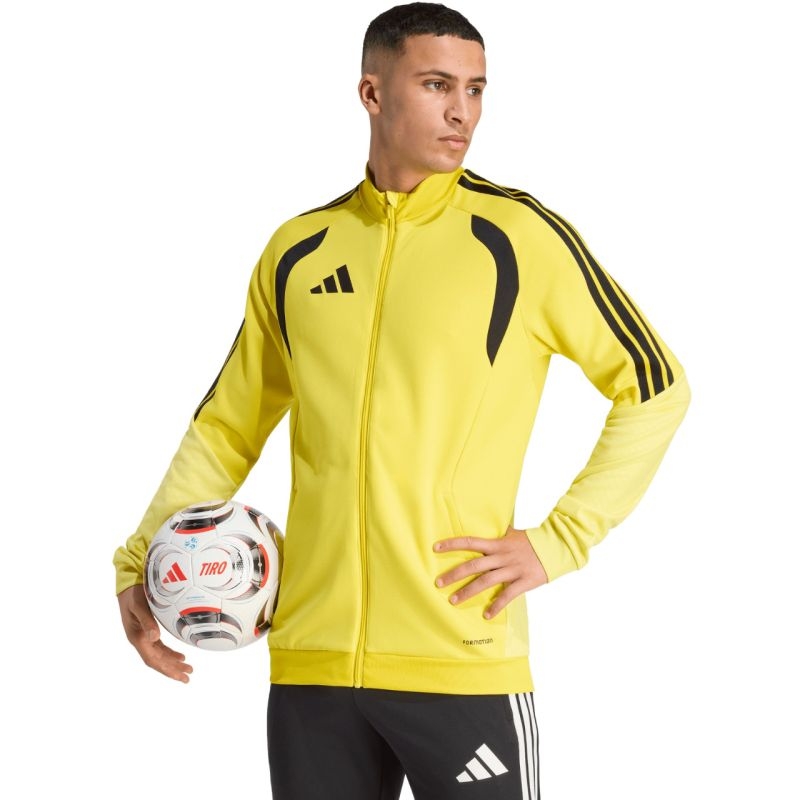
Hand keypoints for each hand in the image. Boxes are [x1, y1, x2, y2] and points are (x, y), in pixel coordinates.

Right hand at [117, 584, 192, 682]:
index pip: (153, 660)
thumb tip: (155, 637)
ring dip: (172, 662)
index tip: (181, 677)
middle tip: (188, 677)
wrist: (127, 583)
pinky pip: (159, 647)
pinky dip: (169, 653)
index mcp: (137, 637)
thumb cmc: (133, 593)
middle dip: (172, 670)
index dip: (166, 669)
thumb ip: (147, 621)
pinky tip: (179, 655)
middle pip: (157, 660)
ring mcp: (143, 635)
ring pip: (159, 655)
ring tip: (187, 668)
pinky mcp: (147, 629)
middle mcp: (140, 639)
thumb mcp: (140, 605)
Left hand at [433, 526, 548, 618]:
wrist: (556, 547)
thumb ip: (498, 532)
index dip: (452, 544)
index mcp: (497, 544)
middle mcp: (502, 556)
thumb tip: (487, 522)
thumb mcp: (512, 533)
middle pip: (473, 565)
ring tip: (453, 600)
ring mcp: (512, 569)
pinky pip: (507, 596)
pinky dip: (496, 606)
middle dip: (454, 574)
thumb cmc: (531, 540)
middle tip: (438, 583)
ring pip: (486, 581)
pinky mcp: (523, 581)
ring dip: (468, 592)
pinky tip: (486, 615)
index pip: (470, 541)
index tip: (435, 548)